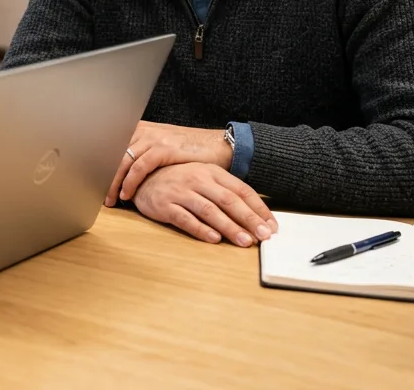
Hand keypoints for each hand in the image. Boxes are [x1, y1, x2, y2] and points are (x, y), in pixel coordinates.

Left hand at [105, 121, 231, 206]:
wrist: (216, 145)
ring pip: (123, 160)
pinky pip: (141, 166)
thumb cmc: (186, 150)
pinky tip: (128, 194)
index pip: (110, 145)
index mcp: (138, 128)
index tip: (90, 182)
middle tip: (97, 196)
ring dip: (114, 182)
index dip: (98, 164)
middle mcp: (143, 130)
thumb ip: (140, 152)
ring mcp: (154, 138)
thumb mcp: (159, 146)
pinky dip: (131, 181)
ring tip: (110, 200)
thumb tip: (117, 169)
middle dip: (102, 176)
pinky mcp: (166, 148)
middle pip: (113, 152)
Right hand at [131, 162, 276, 246]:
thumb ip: (225, 192)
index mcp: (211, 172)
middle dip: (249, 219)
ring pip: (210, 211)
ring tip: (244, 241)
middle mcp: (197, 179)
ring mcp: (180, 191)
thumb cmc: (179, 180)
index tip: (272, 226)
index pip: (241, 189)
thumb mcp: (203, 177)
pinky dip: (201, 230)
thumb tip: (255, 215)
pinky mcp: (165, 205)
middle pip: (228, 200)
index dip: (258, 208)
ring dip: (229, 227)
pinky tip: (214, 239)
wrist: (141, 177)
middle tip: (264, 236)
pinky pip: (186, 219)